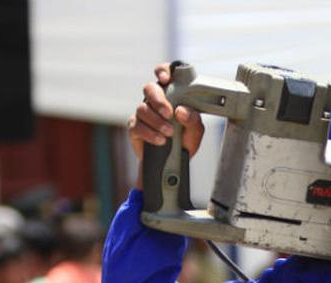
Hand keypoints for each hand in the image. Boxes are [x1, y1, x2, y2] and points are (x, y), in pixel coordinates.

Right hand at [128, 63, 204, 184]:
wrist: (172, 164)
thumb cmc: (184, 142)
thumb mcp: (195, 132)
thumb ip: (194, 120)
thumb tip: (182, 111)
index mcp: (171, 96)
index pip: (164, 75)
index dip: (163, 71)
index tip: (166, 79)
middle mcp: (155, 101)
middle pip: (149, 88)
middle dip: (158, 99)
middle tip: (169, 113)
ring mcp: (143, 114)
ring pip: (142, 108)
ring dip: (156, 121)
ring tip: (169, 133)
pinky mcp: (134, 128)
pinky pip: (137, 126)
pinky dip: (150, 133)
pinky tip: (160, 140)